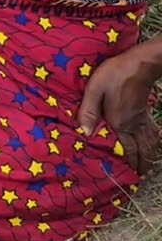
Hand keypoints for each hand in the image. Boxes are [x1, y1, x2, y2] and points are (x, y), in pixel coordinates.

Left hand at [78, 48, 160, 174]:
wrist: (139, 64)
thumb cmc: (114, 75)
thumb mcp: (94, 90)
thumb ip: (88, 111)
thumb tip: (84, 133)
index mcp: (120, 123)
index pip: (126, 149)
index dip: (128, 163)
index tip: (128, 176)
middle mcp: (134, 125)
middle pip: (142, 150)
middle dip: (141, 164)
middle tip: (140, 177)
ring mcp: (142, 119)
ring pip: (150, 144)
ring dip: (149, 156)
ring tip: (147, 167)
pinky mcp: (146, 112)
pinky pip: (154, 133)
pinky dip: (155, 143)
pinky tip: (154, 144)